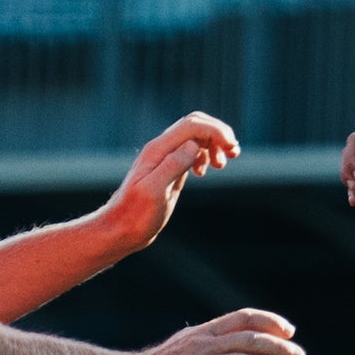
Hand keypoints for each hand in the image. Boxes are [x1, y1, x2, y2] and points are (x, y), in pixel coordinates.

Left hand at [101, 112, 236, 249]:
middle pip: (195, 124)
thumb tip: (194, 145)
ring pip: (195, 137)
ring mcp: (164, 158)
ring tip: (222, 165)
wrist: (120, 229)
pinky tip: (204, 173)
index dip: (216, 131)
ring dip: (214, 145)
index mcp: (158, 150)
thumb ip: (172, 165)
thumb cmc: (136, 215)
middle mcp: (161, 149)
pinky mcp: (168, 169)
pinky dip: (204, 155)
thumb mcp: (154, 191)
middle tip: (233, 153)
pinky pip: (190, 151)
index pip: (192, 125)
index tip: (231, 149)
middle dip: (218, 133)